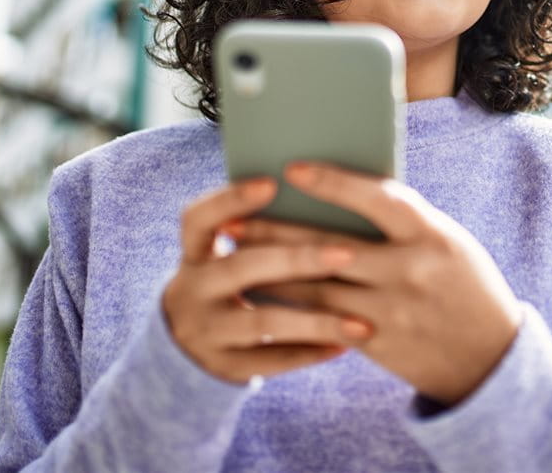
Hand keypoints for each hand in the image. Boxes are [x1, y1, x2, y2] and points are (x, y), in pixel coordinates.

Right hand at [162, 177, 373, 383]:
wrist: (187, 350)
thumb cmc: (232, 280)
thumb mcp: (226, 254)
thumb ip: (260, 230)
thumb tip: (325, 192)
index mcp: (195, 251)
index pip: (200, 218)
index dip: (231, 199)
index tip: (272, 183)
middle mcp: (192, 290)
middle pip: (242, 266)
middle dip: (297, 258)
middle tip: (348, 254)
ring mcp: (205, 333)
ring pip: (264, 322)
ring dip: (316, 319)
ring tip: (364, 321)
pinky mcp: (225, 368)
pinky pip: (273, 360)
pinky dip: (312, 351)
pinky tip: (349, 343)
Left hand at [229, 163, 522, 406]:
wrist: (490, 357)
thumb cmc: (464, 282)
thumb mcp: (446, 240)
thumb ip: (401, 222)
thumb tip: (339, 196)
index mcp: (431, 234)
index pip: (377, 199)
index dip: (334, 183)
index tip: (293, 168)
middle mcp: (410, 271)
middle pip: (331, 247)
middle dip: (277, 233)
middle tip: (234, 219)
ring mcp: (392, 310)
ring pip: (317, 288)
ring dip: (271, 271)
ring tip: (235, 254)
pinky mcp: (377, 342)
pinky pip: (322, 321)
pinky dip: (289, 306)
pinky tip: (260, 294)